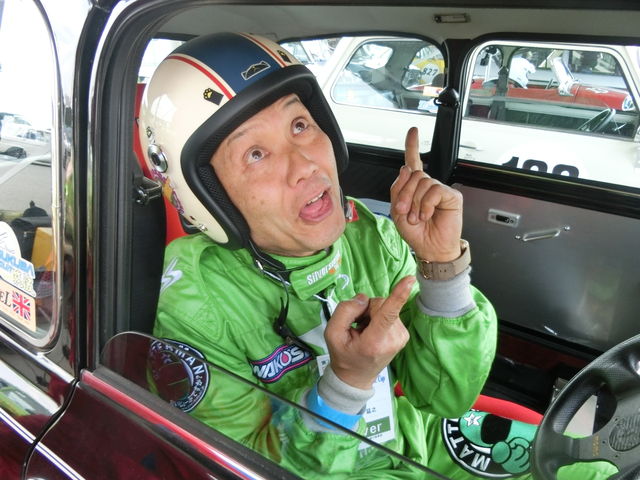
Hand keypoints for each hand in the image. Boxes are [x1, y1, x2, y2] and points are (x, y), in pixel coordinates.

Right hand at [324, 276, 414, 389]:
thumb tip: (363, 299)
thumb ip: (345, 311)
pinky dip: (379, 318)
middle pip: (380, 303)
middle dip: (367, 308)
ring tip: (364, 331)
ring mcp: (401, 337)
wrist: (356, 377)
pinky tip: (372, 331)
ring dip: (372, 314)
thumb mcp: (332, 334)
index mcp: (374, 341)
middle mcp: (392, 339)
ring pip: (385, 306)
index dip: (399, 294)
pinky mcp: (403, 333)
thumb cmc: (344, 355)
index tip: (410, 279)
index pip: (387, 314)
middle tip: (357, 326)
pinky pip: (389, 312)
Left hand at [390, 127, 462, 261]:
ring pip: (423, 182)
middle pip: (413, 174)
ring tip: (416, 217)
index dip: (412, 145)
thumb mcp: (397, 211)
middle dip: (404, 194)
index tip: (413, 131)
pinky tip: (426, 215)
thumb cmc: (416, 232)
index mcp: (414, 188)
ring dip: (415, 202)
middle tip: (404, 211)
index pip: (413, 162)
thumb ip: (398, 189)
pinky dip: (426, 204)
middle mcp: (428, 186)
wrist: (430, 248)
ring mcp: (440, 190)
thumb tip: (406, 168)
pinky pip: (434, 190)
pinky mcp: (451, 196)